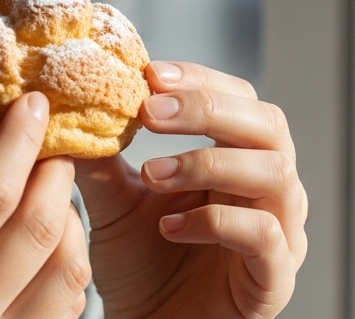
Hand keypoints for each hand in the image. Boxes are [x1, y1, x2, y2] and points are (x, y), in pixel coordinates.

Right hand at [0, 92, 90, 318]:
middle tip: (50, 138)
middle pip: (35, 230)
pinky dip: (67, 263)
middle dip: (54, 169)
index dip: (18, 141)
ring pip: (66, 271)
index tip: (30, 101)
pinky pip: (66, 308)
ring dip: (68, 216)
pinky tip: (44, 240)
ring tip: (48, 187)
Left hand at [74, 61, 306, 318]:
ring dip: (209, 162)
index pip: (241, 98)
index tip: (148, 74)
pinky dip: (217, 221)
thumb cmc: (142, 264)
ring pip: (276, 173)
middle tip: (149, 113)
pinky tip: (171, 228)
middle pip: (269, 125)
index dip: (200, 80)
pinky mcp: (275, 280)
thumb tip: (72, 101)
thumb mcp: (114, 201)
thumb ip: (102, 155)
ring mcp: (282, 234)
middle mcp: (271, 190)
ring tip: (153, 174)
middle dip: (208, 108)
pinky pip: (266, 236)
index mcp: (240, 159)